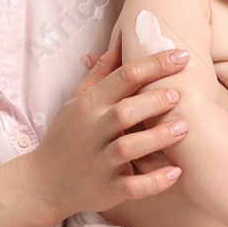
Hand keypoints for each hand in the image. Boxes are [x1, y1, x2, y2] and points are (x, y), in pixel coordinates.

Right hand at [30, 33, 191, 217]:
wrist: (43, 183)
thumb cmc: (67, 136)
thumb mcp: (77, 100)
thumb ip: (101, 71)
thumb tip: (122, 38)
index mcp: (89, 105)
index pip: (123, 77)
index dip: (154, 64)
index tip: (182, 55)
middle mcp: (94, 132)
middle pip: (125, 111)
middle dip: (153, 101)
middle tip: (180, 94)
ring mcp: (100, 162)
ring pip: (129, 148)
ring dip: (157, 138)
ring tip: (184, 128)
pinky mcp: (108, 189)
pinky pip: (133, 186)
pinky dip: (155, 181)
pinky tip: (176, 173)